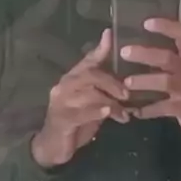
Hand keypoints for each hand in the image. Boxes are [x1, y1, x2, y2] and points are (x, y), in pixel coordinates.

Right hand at [31, 29, 129, 167]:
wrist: (53, 146)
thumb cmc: (76, 122)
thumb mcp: (92, 102)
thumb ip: (105, 90)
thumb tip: (127, 82)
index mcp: (73, 79)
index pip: (87, 60)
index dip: (100, 48)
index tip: (110, 34)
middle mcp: (65, 85)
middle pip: (90, 74)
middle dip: (112, 83)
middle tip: (127, 94)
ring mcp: (61, 102)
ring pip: (89, 94)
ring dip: (111, 104)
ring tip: (124, 114)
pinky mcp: (62, 119)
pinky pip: (82, 112)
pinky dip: (98, 111)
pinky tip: (109, 114)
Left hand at [121, 18, 180, 135]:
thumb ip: (176, 53)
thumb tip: (147, 35)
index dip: (166, 27)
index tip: (146, 23)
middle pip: (167, 58)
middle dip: (144, 54)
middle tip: (124, 52)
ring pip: (164, 82)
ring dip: (143, 81)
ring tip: (126, 82)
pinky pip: (162, 108)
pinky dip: (147, 110)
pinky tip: (134, 111)